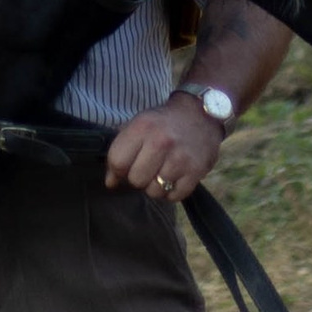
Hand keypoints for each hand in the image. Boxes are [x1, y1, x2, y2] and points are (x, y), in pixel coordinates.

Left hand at [105, 95, 223, 201]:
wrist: (200, 114)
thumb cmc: (163, 123)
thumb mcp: (137, 126)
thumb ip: (120, 151)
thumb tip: (110, 183)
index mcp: (142, 127)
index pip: (117, 162)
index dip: (117, 170)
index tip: (124, 169)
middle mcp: (161, 142)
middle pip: (136, 180)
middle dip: (137, 178)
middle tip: (146, 169)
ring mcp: (180, 158)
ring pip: (155, 191)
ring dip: (155, 186)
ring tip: (160, 172)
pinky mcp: (197, 171)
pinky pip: (174, 196)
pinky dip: (171, 192)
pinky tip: (173, 178)